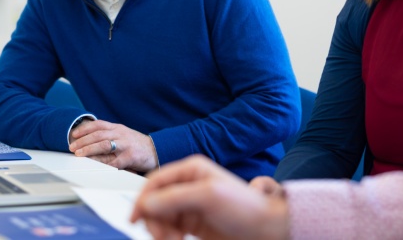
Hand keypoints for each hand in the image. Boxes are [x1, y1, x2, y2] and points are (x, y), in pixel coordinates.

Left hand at [68, 119, 158, 172]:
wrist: (157, 150)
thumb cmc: (138, 145)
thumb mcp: (124, 135)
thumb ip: (110, 135)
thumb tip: (90, 140)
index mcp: (118, 128)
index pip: (98, 125)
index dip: (85, 128)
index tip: (74, 134)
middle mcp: (121, 134)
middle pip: (98, 134)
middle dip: (83, 140)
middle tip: (72, 146)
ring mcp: (126, 145)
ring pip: (104, 145)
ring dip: (89, 150)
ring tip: (79, 154)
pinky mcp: (130, 157)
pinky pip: (114, 161)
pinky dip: (103, 164)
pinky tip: (94, 166)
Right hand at [131, 155, 288, 239]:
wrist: (267, 229)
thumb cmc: (245, 207)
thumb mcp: (209, 197)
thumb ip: (175, 198)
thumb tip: (147, 203)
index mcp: (191, 170)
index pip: (155, 181)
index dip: (143, 198)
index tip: (136, 218)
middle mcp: (188, 185)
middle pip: (155, 201)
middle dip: (154, 219)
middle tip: (162, 235)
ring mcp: (190, 205)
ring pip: (160, 217)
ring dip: (161, 230)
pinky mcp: (193, 224)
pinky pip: (170, 228)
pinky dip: (168, 236)